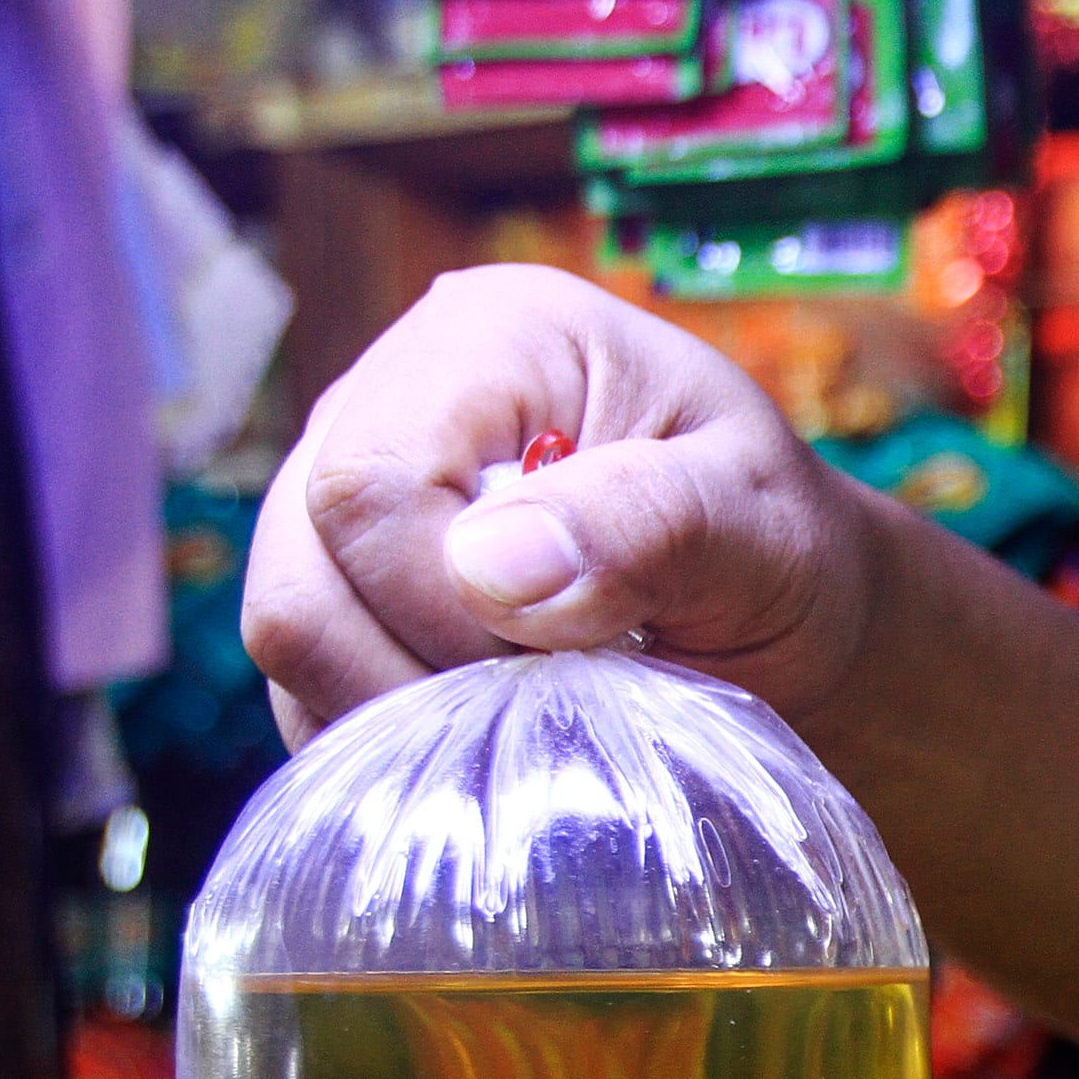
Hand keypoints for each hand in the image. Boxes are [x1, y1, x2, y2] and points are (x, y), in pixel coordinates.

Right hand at [244, 264, 882, 746]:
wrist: (787, 612)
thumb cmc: (782, 551)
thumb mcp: (763, 526)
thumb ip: (649, 527)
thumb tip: (490, 569)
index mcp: (494, 339)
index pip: (372, 483)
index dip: (444, 607)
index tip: (568, 659)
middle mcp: (388, 398)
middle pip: (300, 561)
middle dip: (422, 670)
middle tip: (559, 701)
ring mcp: (348, 497)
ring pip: (292, 632)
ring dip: (407, 713)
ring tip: (539, 717)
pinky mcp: (345, 589)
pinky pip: (310, 686)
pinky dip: (396, 739)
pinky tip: (498, 736)